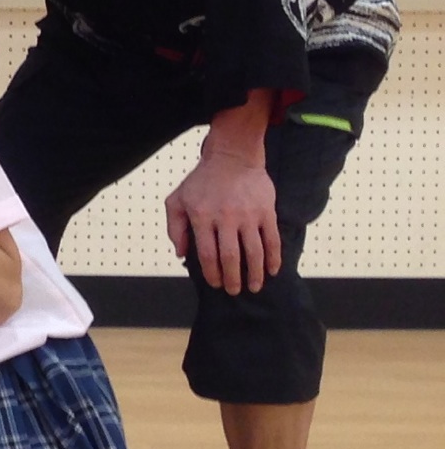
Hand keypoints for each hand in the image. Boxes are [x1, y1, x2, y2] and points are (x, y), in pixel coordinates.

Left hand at [167, 147, 281, 294]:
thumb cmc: (201, 181)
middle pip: (231, 257)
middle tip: (234, 291)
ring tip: (254, 287)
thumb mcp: (177, 200)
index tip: (215, 284)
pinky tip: (273, 270)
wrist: (232, 157)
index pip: (207, 253)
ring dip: (255, 274)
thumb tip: (180, 254)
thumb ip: (175, 227)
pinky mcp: (266, 212)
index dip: (212, 273)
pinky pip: (272, 240)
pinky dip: (274, 258)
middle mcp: (226, 217)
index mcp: (202, 216)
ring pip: (254, 252)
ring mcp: (248, 215)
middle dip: (233, 279)